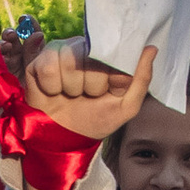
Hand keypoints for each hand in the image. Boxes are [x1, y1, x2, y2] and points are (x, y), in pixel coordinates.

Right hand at [24, 38, 157, 141]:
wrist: (64, 140)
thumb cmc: (96, 121)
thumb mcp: (125, 107)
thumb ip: (141, 80)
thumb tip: (152, 48)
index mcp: (105, 57)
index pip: (112, 53)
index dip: (109, 77)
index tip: (107, 92)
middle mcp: (82, 49)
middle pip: (89, 59)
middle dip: (89, 86)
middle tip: (85, 96)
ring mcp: (59, 53)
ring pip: (68, 61)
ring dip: (70, 87)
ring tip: (69, 95)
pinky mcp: (38, 62)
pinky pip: (47, 68)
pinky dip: (51, 88)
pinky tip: (53, 93)